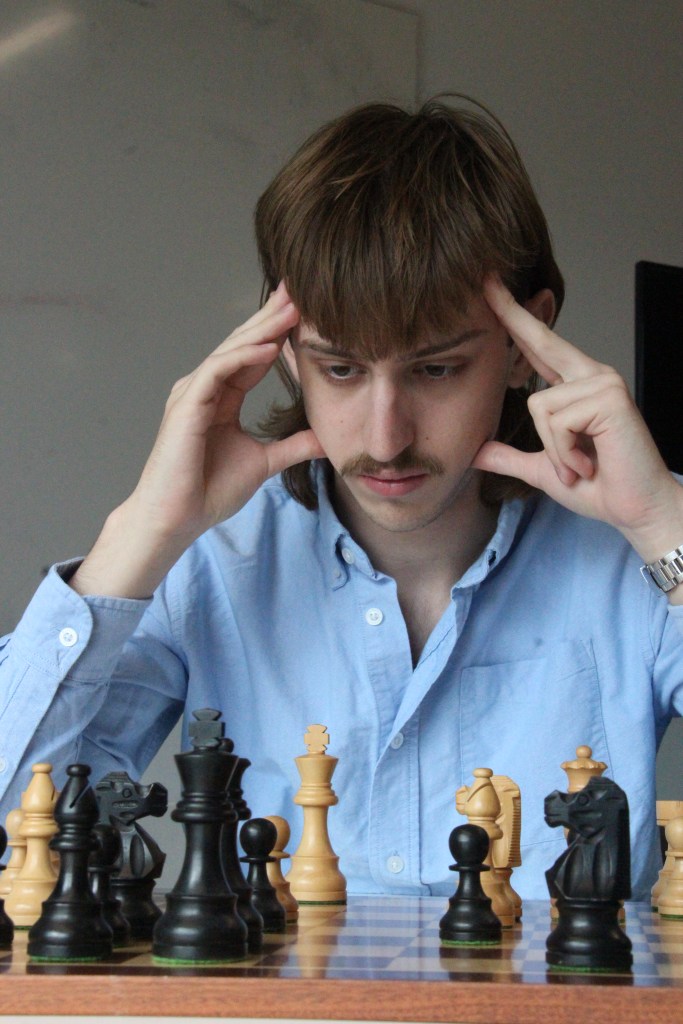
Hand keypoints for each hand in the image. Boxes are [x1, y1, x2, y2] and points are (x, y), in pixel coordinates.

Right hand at [72, 283, 323, 597]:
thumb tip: (327, 439)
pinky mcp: (187, 406)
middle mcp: (204, 387)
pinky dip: (242, 357)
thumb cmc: (207, 491)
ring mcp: (193, 394)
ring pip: (230, 350)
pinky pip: (217, 372)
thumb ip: (293, 446)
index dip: (278, 331)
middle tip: (300, 288)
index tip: (306, 310)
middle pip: (242, 342)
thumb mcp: (264, 462)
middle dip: (271, 315)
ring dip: (262, 329)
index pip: (253, 354)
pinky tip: (268, 346)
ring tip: (291, 308)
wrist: (177, 519)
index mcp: (221, 397)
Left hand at [473, 277, 682, 566]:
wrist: (636, 510)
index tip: (492, 290)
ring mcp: (603, 382)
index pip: (540, 347)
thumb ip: (510, 456)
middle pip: (541, 341)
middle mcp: (592, 376)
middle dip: (511, 313)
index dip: (516, 319)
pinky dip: (565, 453)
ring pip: (541, 407)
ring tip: (579, 465)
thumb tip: (475, 453)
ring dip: (554, 451)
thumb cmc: (598, 487)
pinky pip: (557, 421)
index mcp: (577, 387)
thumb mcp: (544, 469)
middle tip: (485, 279)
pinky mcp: (609, 397)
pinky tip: (588, 463)